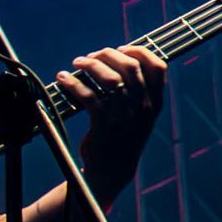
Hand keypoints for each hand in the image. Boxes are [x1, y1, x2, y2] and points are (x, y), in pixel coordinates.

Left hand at [58, 46, 166, 197]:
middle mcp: (143, 109)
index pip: (158, 68)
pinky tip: (63, 78)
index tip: (121, 48)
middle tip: (92, 56)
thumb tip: (118, 60)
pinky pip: (88, 96)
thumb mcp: (139, 116)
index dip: (140, 51)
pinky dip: (73, 83)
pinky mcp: (104, 125)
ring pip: (110, 79)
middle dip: (108, 54)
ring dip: (90, 65)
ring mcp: (125, 117)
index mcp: (154, 104)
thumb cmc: (122, 138)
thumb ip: (136, 93)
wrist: (112, 172)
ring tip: (77, 62)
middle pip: (130, 67)